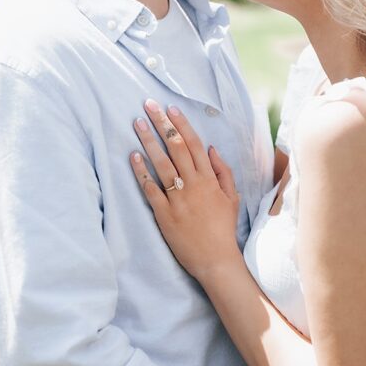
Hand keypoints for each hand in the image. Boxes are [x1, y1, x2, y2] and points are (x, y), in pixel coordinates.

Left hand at [130, 100, 241, 277]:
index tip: (171, 108)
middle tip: (148, 105)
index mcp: (209, 179)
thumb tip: (211, 148)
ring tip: (137, 124)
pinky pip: (151, 189)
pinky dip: (141, 172)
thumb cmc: (223, 228)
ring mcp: (178, 199)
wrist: (216, 259)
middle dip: (162, 124)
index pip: (194, 144)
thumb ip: (223, 171)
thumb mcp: (231, 197)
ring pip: (162, 164)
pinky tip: (133, 156)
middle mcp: (193, 185)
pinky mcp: (164, 214)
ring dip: (148, 141)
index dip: (181, 124)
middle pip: (176, 148)